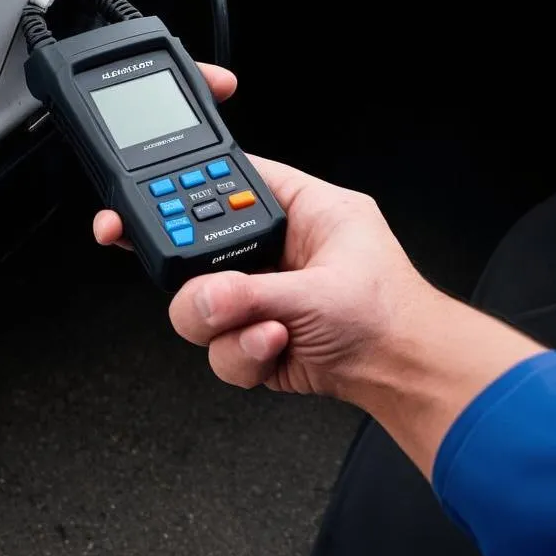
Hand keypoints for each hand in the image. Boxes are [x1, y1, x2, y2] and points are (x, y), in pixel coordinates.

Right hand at [93, 88, 431, 405]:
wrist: (404, 376)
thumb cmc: (391, 313)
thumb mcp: (320, 289)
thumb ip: (252, 291)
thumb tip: (206, 293)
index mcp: (292, 208)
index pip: (225, 180)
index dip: (183, 185)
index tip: (151, 201)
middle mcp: (267, 248)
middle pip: (194, 244)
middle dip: (192, 273)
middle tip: (192, 279)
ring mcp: (255, 293)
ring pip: (195, 302)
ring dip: (222, 322)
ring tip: (265, 326)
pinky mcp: (248, 335)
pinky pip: (215, 346)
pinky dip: (241, 354)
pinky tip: (275, 346)